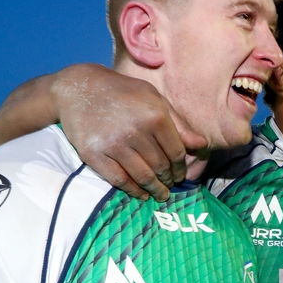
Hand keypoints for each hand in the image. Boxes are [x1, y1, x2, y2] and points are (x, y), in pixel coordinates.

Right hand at [52, 64, 206, 200]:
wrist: (80, 88)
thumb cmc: (124, 92)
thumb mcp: (155, 99)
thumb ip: (178, 124)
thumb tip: (201, 144)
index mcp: (155, 116)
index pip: (176, 152)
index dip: (180, 167)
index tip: (181, 175)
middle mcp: (136, 132)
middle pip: (161, 166)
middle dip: (168, 180)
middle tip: (170, 185)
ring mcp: (114, 145)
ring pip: (142, 176)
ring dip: (155, 189)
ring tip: (160, 194)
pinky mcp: (95, 155)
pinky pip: (119, 180)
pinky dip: (133, 190)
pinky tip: (141, 194)